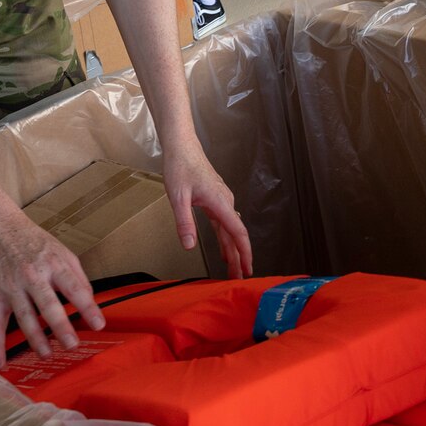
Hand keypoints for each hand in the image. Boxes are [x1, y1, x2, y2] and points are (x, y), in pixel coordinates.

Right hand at [0, 206, 105, 369]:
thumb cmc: (34, 241)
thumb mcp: (62, 251)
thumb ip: (77, 276)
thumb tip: (89, 301)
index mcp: (54, 264)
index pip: (75, 288)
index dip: (88, 307)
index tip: (99, 324)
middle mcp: (33, 276)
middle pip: (48, 305)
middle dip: (61, 326)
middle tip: (72, 345)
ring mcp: (12, 288)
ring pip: (24, 318)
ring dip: (35, 339)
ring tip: (47, 354)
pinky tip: (1, 363)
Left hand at [163, 146, 252, 279]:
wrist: (182, 146)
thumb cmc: (180, 167)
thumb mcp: (178, 197)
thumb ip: (185, 222)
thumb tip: (189, 246)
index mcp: (220, 202)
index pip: (238, 232)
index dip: (244, 252)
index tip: (248, 268)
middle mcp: (225, 202)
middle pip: (236, 235)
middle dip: (239, 258)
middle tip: (239, 278)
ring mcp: (222, 201)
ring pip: (230, 231)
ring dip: (232, 251)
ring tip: (233, 270)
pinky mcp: (216, 200)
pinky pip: (224, 224)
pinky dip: (225, 239)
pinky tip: (223, 251)